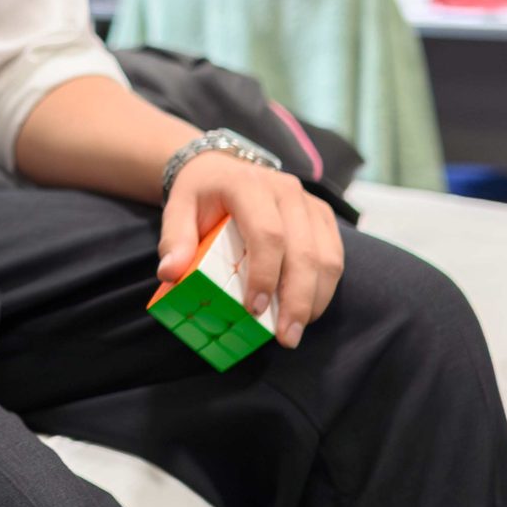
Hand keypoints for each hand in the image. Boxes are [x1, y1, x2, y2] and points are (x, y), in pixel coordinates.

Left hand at [156, 153, 342, 348]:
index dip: (265, 275)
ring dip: (315, 299)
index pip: (268, 234)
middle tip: (285, 338)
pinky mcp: (322, 216)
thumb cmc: (200, 195)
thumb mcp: (177, 209)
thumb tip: (171, 274)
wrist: (221, 169)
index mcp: (249, 185)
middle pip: (304, 251)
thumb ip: (174, 239)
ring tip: (295, 331)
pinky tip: (307, 312)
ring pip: (327, 257)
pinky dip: (324, 288)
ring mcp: (309, 202)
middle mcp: (286, 190)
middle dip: (297, 300)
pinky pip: (334, 256)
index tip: (254, 310)